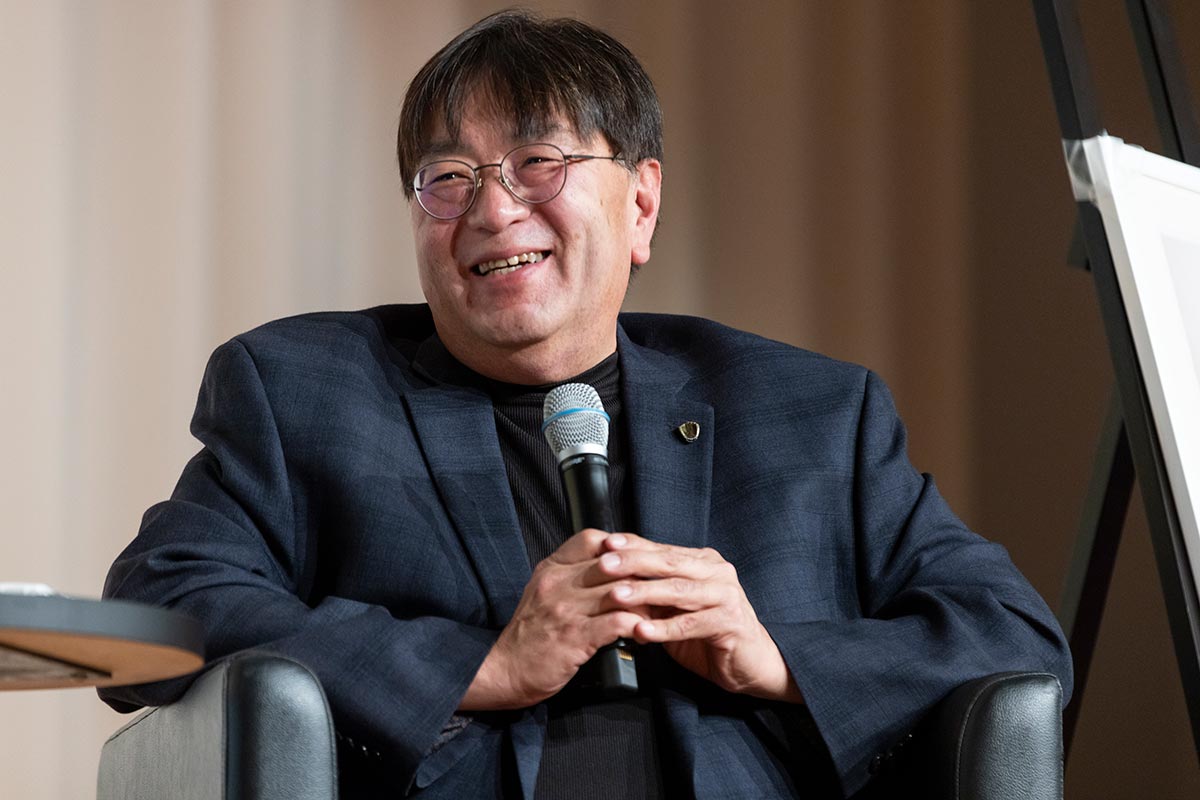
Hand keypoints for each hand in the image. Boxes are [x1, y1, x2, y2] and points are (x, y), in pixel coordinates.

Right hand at [459, 529, 646, 709]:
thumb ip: (570, 575)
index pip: (592, 539)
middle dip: (641, 577)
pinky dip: (636, 626)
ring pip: (621, 592)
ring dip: (644, 604)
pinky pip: (618, 622)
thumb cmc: (530, 634)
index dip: (620, 547)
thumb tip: (608, 565)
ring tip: (653, 613)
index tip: (634, 562)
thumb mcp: (543, 592)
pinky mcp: (575, 637)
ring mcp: (566, 609)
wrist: (505, 670)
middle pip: (614, 565)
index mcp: (551, 569)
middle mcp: (558, 583)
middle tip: (657, 589)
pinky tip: (641, 633)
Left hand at [599, 534, 802, 702]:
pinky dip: (664, 628)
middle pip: (669, 563)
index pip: (662, 549)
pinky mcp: (731, 622)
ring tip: (617, 596)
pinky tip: (642, 631)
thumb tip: (612, 581)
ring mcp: (726, 595)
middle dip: (634, 562)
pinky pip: (691, 624)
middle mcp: (716, 572)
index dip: (633, 546)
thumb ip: (651, 592)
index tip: (605, 545)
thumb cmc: (708, 633)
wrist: (751, 663)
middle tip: (604, 565)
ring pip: (679, 590)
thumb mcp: (675, 608)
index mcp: (702, 562)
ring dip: (645, 592)